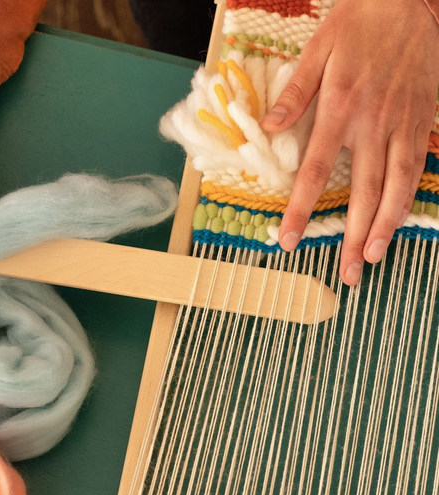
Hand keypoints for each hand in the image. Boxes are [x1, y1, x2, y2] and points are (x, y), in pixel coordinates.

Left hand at [261, 0, 438, 284]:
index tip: (291, 241)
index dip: (302, 209)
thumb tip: (269, 128)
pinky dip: (409, 198)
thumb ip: (296, 93)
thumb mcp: (318, 49)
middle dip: (353, 235)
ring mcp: (402, 125)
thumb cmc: (360, 23)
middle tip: (347, 272)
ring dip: (385, 226)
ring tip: (374, 259)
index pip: (315, 171)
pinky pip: (417, 167)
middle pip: (362, 191)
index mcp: (340, 110)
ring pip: (395, 186)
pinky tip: (399, 222)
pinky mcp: (422, 121)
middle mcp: (372, 125)